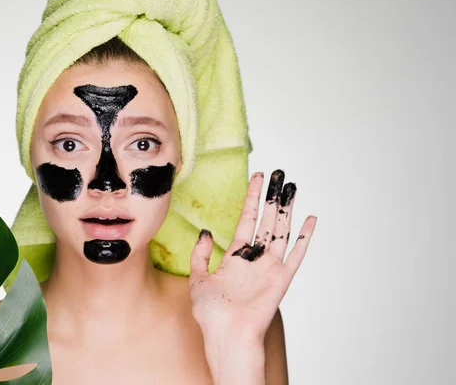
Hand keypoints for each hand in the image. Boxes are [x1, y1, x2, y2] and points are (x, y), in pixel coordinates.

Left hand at [189, 169, 316, 346]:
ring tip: (290, 186)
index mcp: (236, 257)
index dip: (252, 198)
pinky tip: (311, 219)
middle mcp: (255, 259)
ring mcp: (270, 267)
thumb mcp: (198, 278)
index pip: (247, 219)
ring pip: (281, 230)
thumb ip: (200, 254)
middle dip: (271, 196)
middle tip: (278, 174)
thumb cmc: (211, 313)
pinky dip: (304, 236)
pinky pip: (296, 254)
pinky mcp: (282, 278)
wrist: (225, 334)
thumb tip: (206, 232)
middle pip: (266, 220)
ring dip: (286, 208)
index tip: (257, 177)